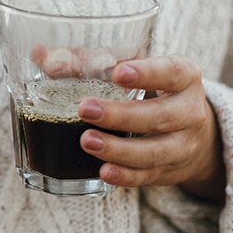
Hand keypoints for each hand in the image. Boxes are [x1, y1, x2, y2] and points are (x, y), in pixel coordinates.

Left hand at [75, 55, 224, 201]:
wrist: (191, 131)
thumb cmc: (146, 88)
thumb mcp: (130, 67)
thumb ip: (87, 60)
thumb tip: (41, 56)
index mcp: (184, 76)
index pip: (171, 72)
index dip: (147, 73)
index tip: (118, 73)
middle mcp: (189, 111)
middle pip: (159, 116)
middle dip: (121, 115)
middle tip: (85, 109)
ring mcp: (182, 145)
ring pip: (154, 151)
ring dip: (119, 148)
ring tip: (87, 141)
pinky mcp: (168, 171)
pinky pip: (147, 176)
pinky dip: (125, 176)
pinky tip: (103, 171)